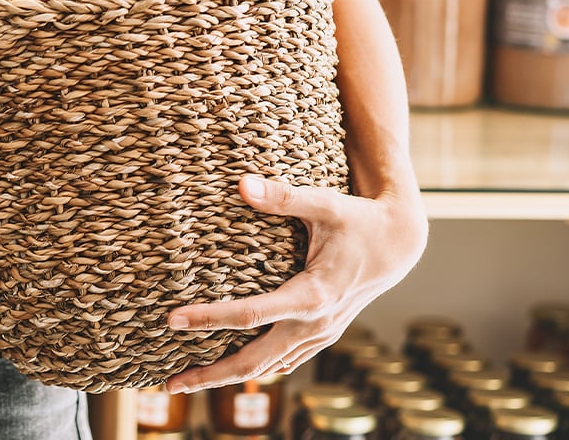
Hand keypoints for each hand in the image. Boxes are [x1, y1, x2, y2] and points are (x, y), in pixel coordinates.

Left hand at [164, 172, 427, 392]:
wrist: (399, 243)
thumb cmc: (359, 220)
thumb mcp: (325, 204)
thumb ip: (283, 197)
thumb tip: (242, 185)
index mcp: (314, 295)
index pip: (251, 314)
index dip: (210, 318)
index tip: (173, 319)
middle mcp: (316, 324)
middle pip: (255, 360)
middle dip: (211, 374)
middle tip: (169, 384)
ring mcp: (320, 335)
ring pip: (268, 368)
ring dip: (227, 377)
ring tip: (185, 382)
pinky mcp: (320, 335)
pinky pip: (282, 361)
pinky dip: (254, 369)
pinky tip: (228, 372)